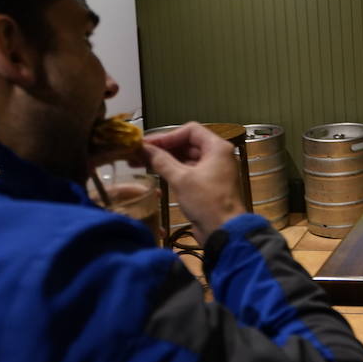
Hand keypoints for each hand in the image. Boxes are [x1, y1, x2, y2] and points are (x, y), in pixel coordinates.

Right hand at [141, 122, 246, 236]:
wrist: (224, 231)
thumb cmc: (206, 201)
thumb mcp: (181, 179)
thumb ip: (161, 161)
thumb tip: (143, 148)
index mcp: (217, 147)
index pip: (190, 130)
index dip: (168, 136)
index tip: (148, 144)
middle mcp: (217, 155)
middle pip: (187, 144)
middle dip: (163, 148)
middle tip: (138, 153)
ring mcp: (212, 170)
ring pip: (186, 158)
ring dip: (165, 160)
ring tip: (140, 162)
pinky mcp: (207, 185)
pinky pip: (188, 171)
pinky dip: (173, 171)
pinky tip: (155, 173)